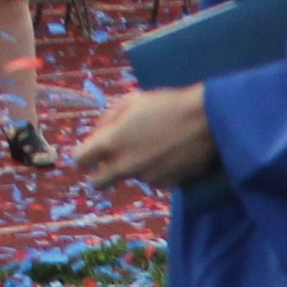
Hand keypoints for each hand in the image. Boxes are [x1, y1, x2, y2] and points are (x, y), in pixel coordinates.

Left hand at [76, 86, 219, 192]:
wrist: (206, 121)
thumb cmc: (167, 104)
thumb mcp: (132, 100)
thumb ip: (109, 119)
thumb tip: (98, 134)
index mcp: (112, 142)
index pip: (81, 159)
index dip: (83, 157)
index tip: (88, 155)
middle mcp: (125, 165)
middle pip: (98, 182)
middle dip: (99, 175)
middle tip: (110, 163)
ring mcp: (145, 178)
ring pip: (130, 177)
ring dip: (136, 166)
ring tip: (156, 144)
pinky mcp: (165, 185)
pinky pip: (153, 179)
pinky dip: (156, 170)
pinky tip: (170, 153)